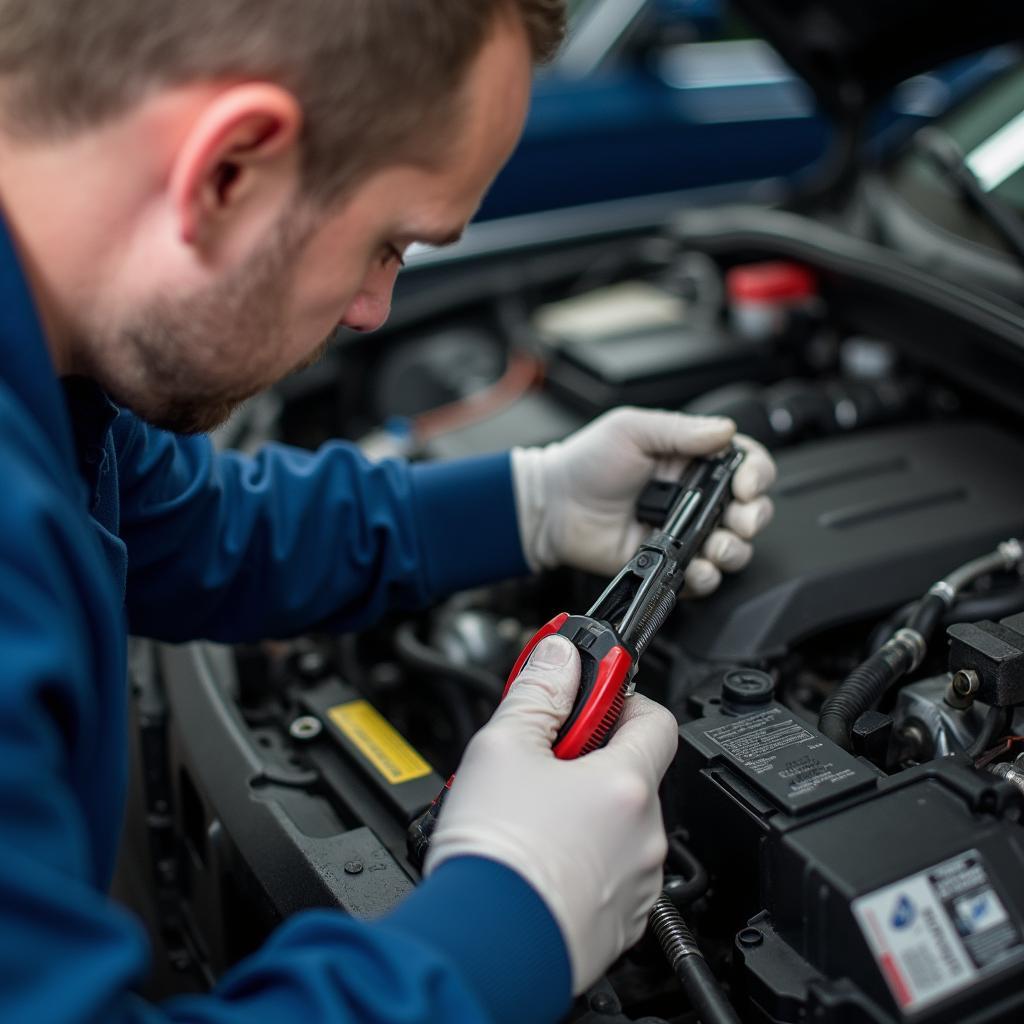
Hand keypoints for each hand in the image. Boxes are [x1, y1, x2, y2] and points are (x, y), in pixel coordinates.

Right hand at [425, 635, 677, 993]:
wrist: (486, 947)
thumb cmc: (495, 855)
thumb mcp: (501, 747)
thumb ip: (538, 691)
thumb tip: (559, 655)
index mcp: (626, 783)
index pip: (655, 716)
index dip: (620, 698)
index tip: (590, 695)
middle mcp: (646, 833)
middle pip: (631, 772)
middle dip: (589, 759)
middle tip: (541, 762)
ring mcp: (639, 881)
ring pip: (620, 824)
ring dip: (586, 810)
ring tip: (531, 817)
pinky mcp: (623, 922)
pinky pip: (614, 872)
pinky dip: (586, 858)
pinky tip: (542, 859)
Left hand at [511, 406, 775, 590]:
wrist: (553, 506)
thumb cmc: (586, 463)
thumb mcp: (632, 430)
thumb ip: (679, 430)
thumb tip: (724, 430)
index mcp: (693, 458)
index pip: (747, 464)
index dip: (757, 474)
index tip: (746, 484)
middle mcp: (697, 496)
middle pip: (752, 509)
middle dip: (753, 517)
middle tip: (738, 519)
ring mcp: (686, 532)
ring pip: (734, 547)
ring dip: (734, 550)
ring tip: (716, 547)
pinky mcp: (670, 563)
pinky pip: (703, 577)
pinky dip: (707, 577)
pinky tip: (696, 569)